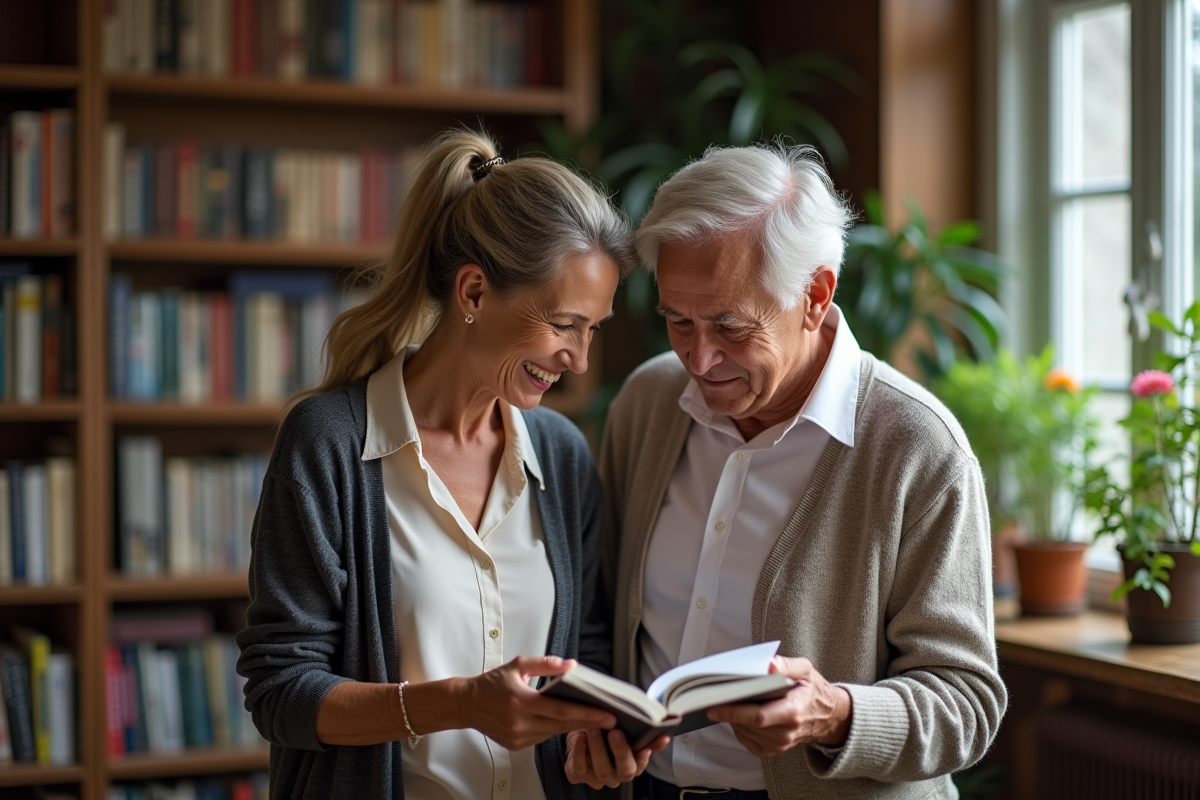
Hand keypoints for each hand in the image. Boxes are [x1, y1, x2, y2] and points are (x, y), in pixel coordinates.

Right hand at [461, 656, 616, 750]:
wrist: (467, 704)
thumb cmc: (492, 683)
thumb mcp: (517, 665)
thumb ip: (546, 664)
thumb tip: (571, 666)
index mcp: (521, 701)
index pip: (561, 710)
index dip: (587, 713)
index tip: (607, 714)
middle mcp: (520, 722)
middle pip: (562, 724)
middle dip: (588, 721)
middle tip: (610, 718)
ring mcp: (518, 737)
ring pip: (554, 732)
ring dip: (573, 725)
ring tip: (592, 717)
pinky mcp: (516, 745)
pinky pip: (543, 737)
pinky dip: (554, 728)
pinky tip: (564, 720)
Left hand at [564, 728, 669, 788]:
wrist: (580, 732)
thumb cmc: (606, 732)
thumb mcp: (627, 731)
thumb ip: (646, 735)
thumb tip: (665, 735)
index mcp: (631, 766)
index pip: (641, 766)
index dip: (643, 758)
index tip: (645, 748)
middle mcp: (615, 775)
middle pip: (624, 771)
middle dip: (621, 752)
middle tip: (616, 732)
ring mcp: (597, 778)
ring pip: (601, 770)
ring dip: (598, 748)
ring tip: (595, 728)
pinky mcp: (578, 775)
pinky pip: (580, 768)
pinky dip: (579, 751)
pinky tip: (581, 735)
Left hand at [706, 656, 851, 757]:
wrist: (828, 716)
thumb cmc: (812, 690)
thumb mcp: (805, 670)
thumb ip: (786, 665)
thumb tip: (769, 664)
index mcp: (793, 712)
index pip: (758, 716)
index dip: (734, 712)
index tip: (714, 705)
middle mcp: (786, 733)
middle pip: (748, 725)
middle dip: (728, 712)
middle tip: (710, 698)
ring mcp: (779, 744)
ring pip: (745, 732)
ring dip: (732, 718)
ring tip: (726, 701)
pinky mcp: (773, 750)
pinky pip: (747, 740)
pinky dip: (739, 727)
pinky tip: (739, 715)